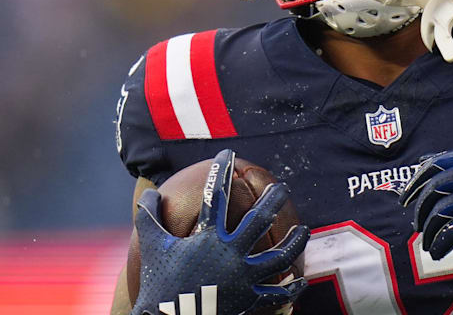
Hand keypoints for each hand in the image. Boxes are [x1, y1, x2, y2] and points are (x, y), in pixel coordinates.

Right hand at [131, 149, 308, 314]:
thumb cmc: (158, 283)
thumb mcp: (153, 247)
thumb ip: (150, 218)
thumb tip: (147, 194)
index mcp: (208, 237)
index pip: (215, 196)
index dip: (221, 172)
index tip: (228, 153)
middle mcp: (230, 253)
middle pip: (260, 219)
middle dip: (274, 199)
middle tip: (283, 188)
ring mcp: (242, 277)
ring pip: (279, 256)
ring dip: (295, 242)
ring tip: (305, 230)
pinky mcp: (248, 300)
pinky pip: (276, 294)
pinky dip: (291, 289)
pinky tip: (302, 281)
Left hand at [399, 142, 452, 264]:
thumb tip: (421, 161)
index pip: (437, 163)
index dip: (416, 182)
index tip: (405, 199)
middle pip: (435, 187)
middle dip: (420, 209)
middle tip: (416, 225)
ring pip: (441, 210)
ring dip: (429, 230)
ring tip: (427, 242)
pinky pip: (452, 229)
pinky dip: (440, 242)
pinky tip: (436, 251)